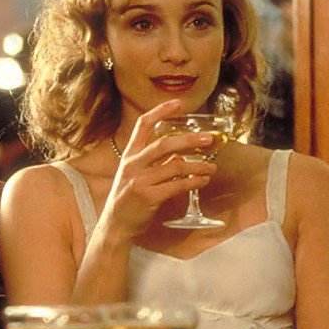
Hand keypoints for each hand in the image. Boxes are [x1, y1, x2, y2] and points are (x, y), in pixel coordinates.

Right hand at [100, 99, 218, 238]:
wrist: (116, 225)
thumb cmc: (128, 200)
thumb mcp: (136, 176)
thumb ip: (156, 164)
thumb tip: (180, 156)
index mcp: (129, 155)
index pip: (142, 126)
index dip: (160, 111)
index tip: (178, 103)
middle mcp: (132, 164)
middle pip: (164, 144)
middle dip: (189, 139)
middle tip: (208, 139)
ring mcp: (139, 180)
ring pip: (176, 166)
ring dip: (198, 166)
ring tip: (212, 167)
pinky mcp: (148, 197)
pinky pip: (177, 186)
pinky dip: (193, 182)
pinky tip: (203, 181)